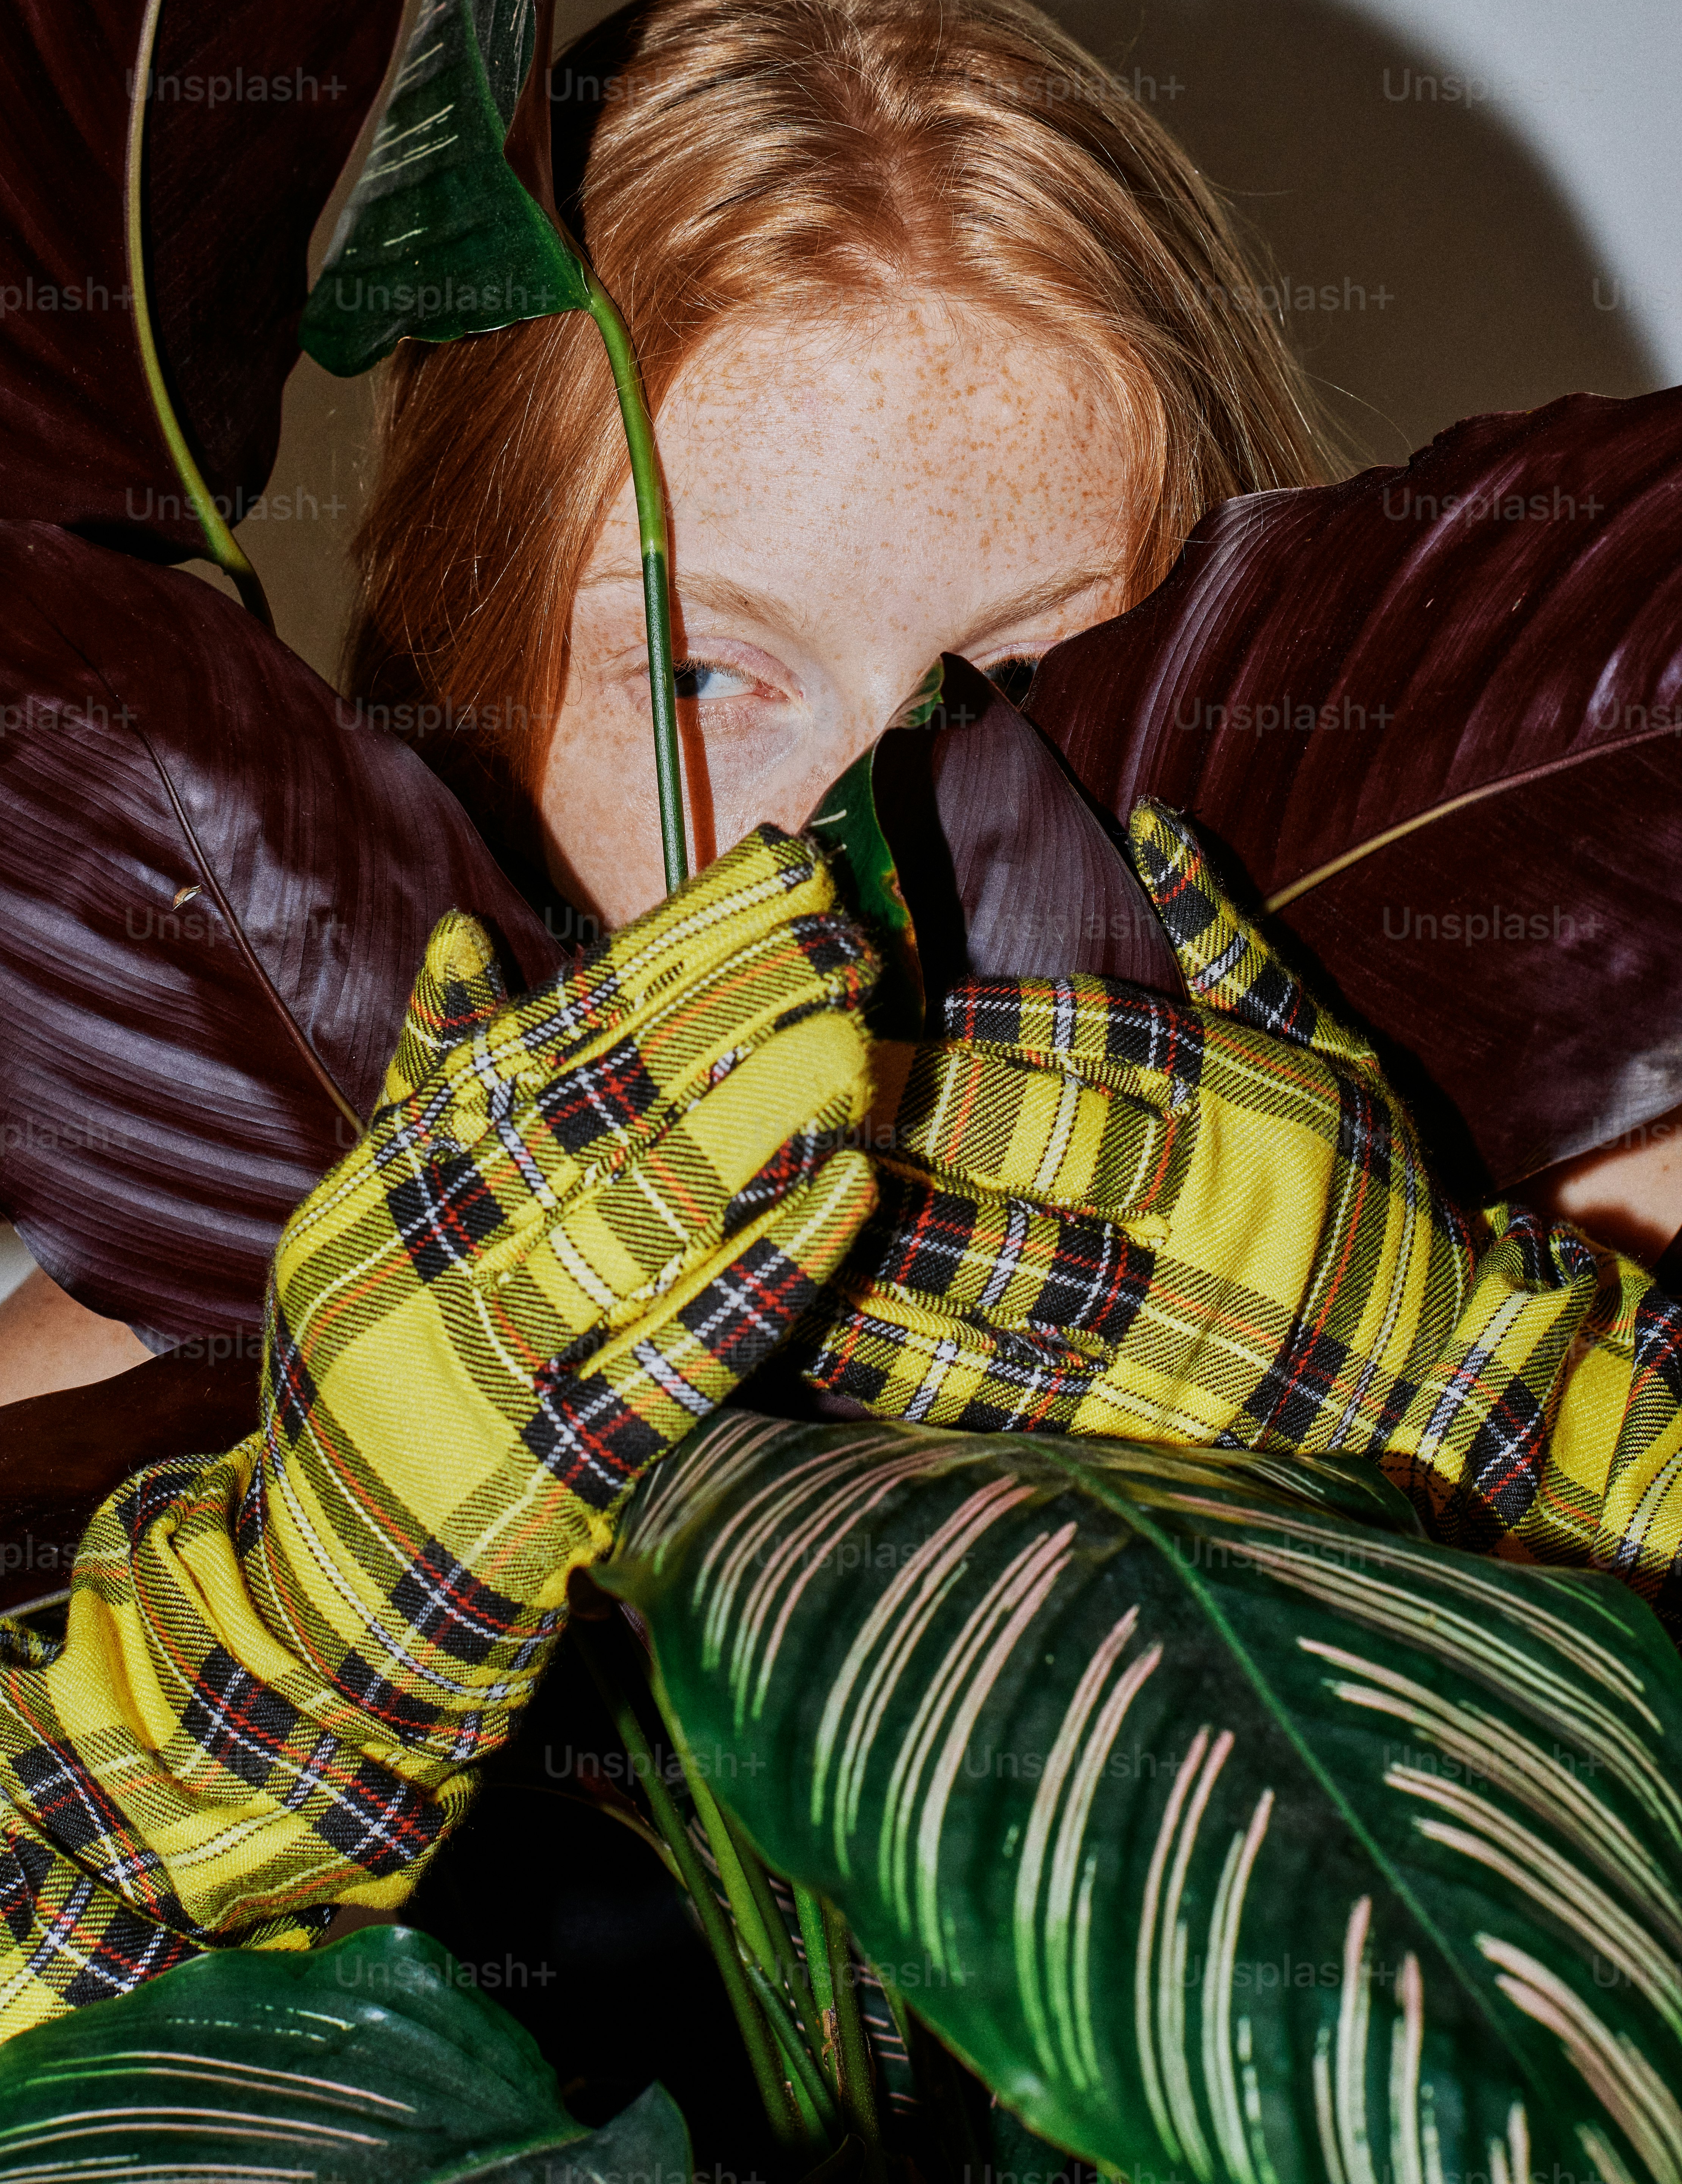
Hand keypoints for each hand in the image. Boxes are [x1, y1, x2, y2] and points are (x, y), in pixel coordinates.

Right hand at [244, 825, 880, 1757]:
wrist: (307, 1616)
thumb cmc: (358, 1390)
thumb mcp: (359, 1228)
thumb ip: (423, 1086)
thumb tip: (461, 937)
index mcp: (381, 1191)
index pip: (543, 1038)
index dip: (662, 952)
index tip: (765, 876)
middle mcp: (424, 1260)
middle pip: (598, 1104)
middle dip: (724, 1002)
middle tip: (835, 923)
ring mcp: (488, 1369)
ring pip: (642, 1214)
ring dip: (757, 1116)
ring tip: (853, 1028)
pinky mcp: (555, 1475)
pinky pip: (678, 1357)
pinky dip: (766, 1270)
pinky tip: (846, 1191)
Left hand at [797, 801, 1676, 1594]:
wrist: (1451, 1373)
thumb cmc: (1383, 1195)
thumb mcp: (1331, 1054)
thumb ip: (1234, 946)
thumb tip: (1155, 820)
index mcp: (1242, 1114)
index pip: (1109, 1046)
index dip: (1000, 1022)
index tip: (907, 999)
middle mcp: (1196, 1211)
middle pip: (1037, 1153)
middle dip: (918, 1117)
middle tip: (811, 1081)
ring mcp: (1160, 1322)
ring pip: (999, 1271)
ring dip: (883, 1234)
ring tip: (782, 1195)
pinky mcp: (1131, 1414)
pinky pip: (1000, 1385)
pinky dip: (906, 1360)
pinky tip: (819, 1330)